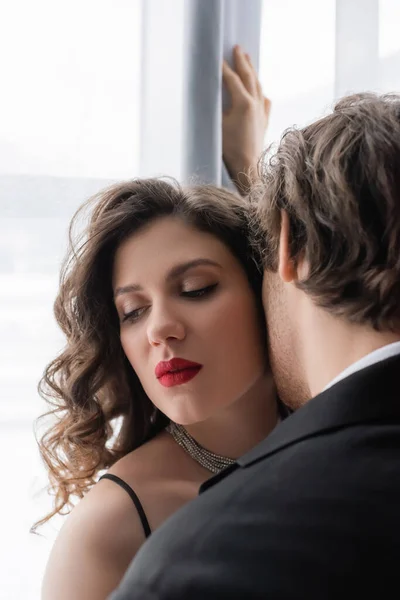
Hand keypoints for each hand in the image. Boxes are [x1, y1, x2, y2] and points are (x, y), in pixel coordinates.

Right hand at [222, 45, 270, 192]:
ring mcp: (262, 112)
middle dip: (242, 61)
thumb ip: (218, 107)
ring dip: (252, 71)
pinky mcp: (264, 121)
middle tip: (237, 48)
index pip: (232, 79)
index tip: (217, 58)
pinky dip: (260, 92)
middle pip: (249, 76)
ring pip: (258, 85)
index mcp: (243, 102)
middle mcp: (256, 103)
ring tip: (248, 60)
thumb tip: (215, 94)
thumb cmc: (230, 149)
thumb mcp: (218, 125)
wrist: (248, 166)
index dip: (223, 68)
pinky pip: (264, 100)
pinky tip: (259, 92)